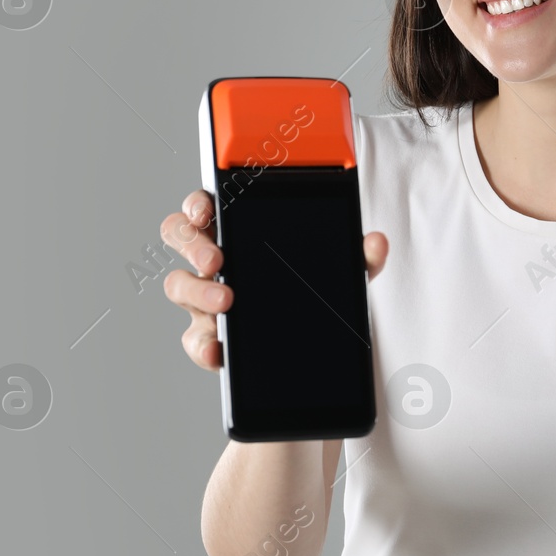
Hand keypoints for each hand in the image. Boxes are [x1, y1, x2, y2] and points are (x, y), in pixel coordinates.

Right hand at [159, 188, 388, 371]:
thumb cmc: (315, 293)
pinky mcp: (209, 337)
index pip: (207, 206)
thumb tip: (376, 243)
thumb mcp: (344, 273)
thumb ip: (360, 257)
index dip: (197, 204)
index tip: (206, 211)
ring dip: (196, 292)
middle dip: (192, 245)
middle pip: (180, 238)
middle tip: (217, 261)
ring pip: (179, 285)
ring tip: (225, 304)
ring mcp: (206, 299)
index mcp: (240, 232)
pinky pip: (194, 339)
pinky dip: (203, 346)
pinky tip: (218, 350)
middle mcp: (215, 261)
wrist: (314, 351)